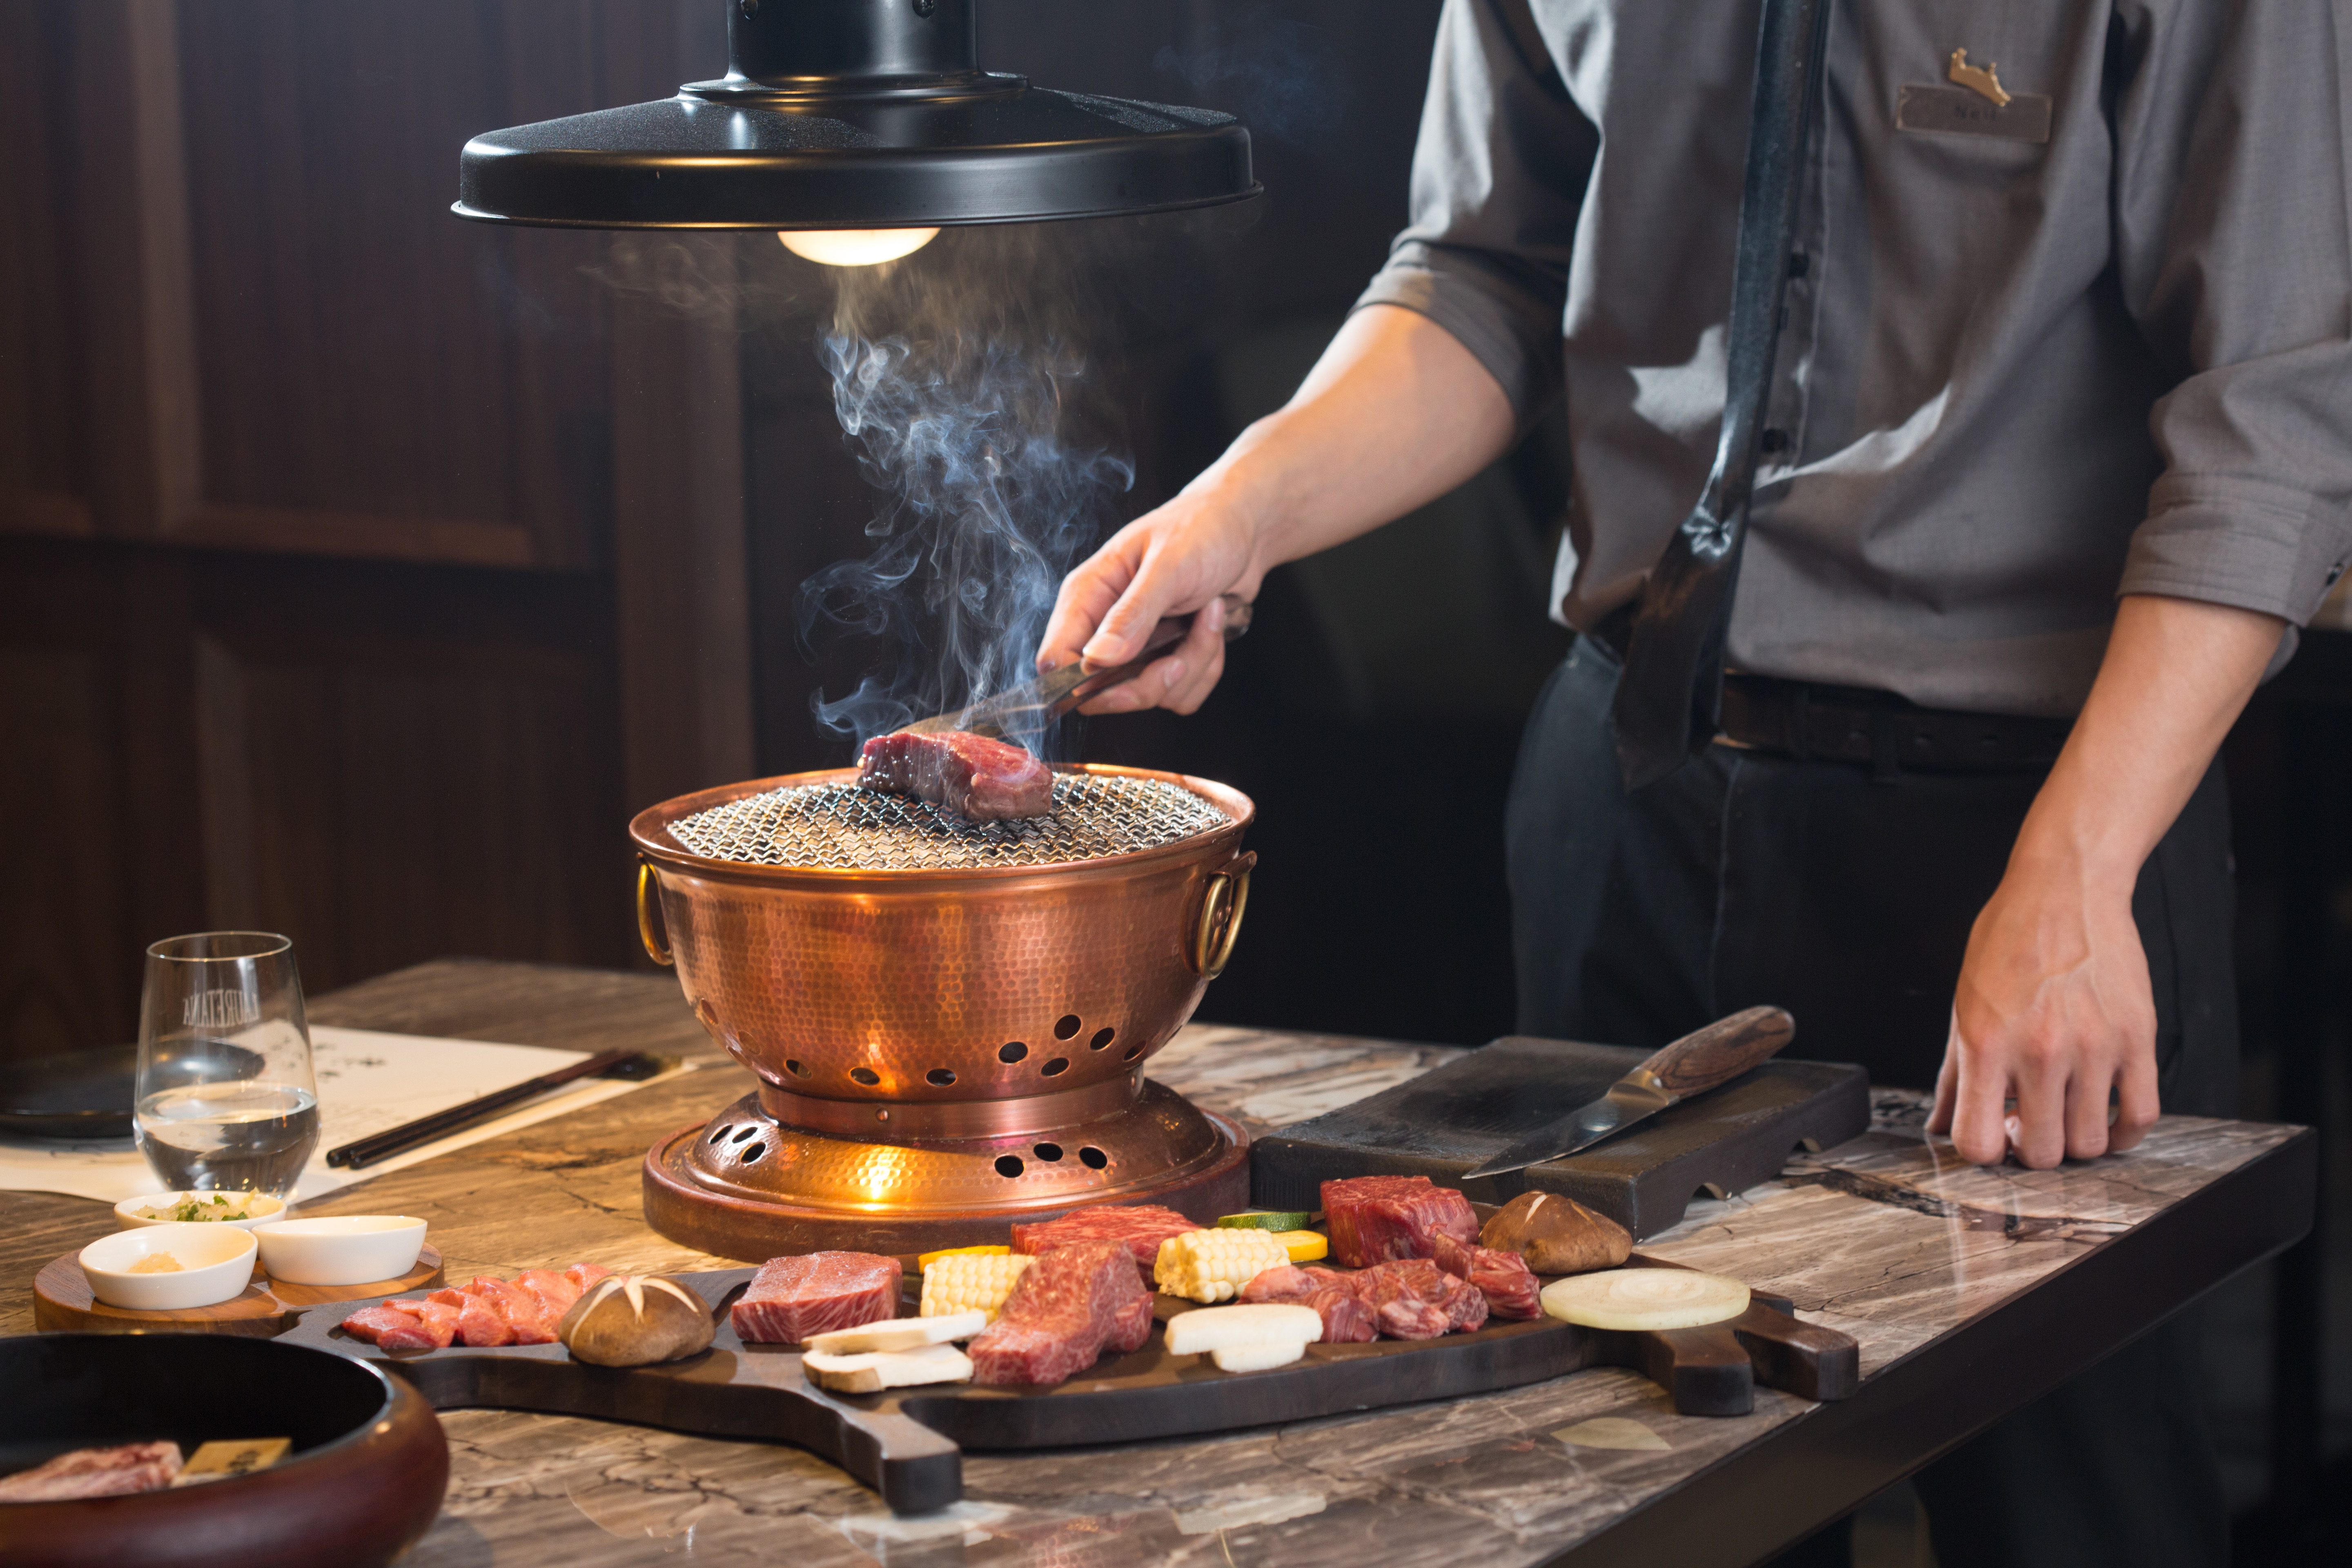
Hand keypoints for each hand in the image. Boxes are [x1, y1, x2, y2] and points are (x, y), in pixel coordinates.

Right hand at [1037, 481, 1264, 715]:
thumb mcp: (1169, 564)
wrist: (1243, 529)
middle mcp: (1106, 626)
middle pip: (1103, 692)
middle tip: (1179, 655)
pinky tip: (1213, 624)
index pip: (1057, 658)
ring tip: (1209, 614)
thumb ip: (1132, 612)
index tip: (1123, 676)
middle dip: (1150, 682)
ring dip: (1192, 663)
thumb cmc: (1202, 530)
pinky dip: (1207, 667)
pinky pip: (1181, 695)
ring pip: (1151, 696)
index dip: (1083, 681)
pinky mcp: (1167, 658)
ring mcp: (1137, 647)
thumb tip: (1097, 657)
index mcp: (1089, 595)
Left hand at [1928, 853, 2159, 1167]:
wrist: (2064, 890)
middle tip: (2030, 1124)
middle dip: (2032, 1150)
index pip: (1978, 1142)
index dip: (1984, 1153)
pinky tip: (2106, 1118)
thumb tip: (1938, 1125)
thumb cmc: (2008, 942)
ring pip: (2089, 1143)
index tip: (1993, 1137)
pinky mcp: (2137, 1039)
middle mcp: (2039, 1050)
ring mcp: (2092, 1047)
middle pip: (2042, 1154)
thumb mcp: (1962, 1004)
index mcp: (1986, 1043)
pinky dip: (2124, 1133)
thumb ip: (1953, 1073)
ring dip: (2075, 1140)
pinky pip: (2140, 1116)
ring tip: (2064, 1112)